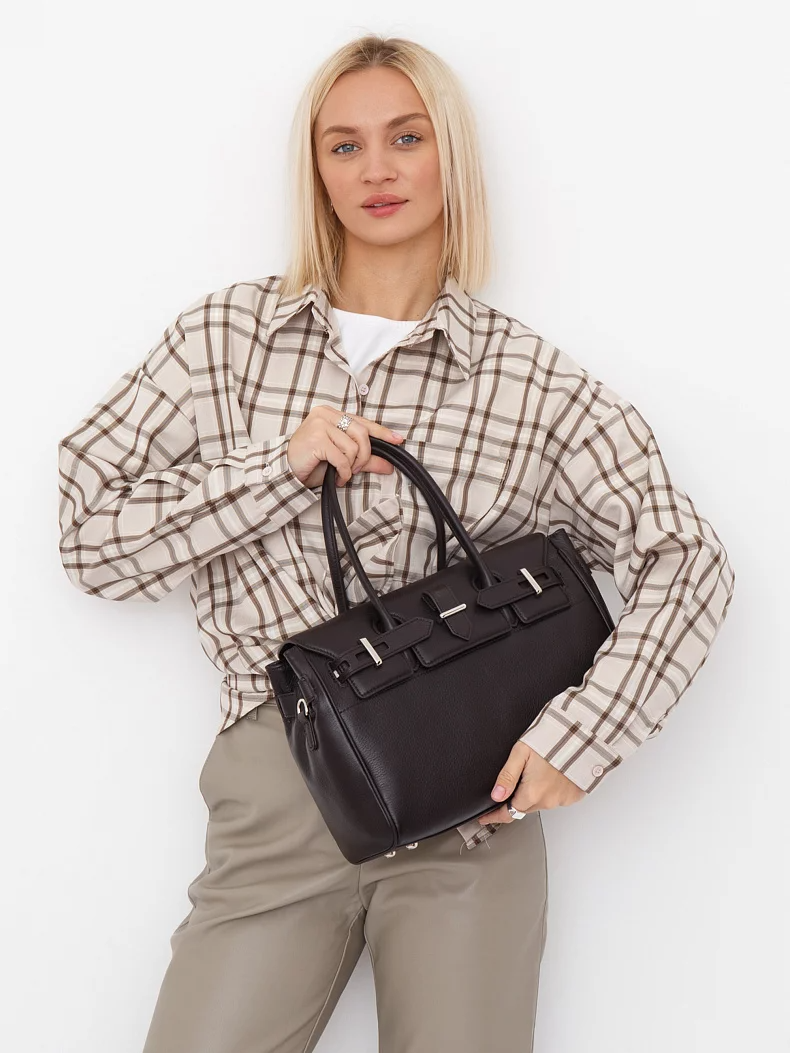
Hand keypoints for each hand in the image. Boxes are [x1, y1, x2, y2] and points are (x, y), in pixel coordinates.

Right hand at [286, 406, 404, 488]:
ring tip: (342, 473)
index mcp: (332, 413)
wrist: (287, 472)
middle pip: (362, 433)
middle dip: (365, 456)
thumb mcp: (342, 459)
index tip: (398, 440)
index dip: (382, 432)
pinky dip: (344, 472)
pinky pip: (342, 458)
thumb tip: (389, 465)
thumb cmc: (312, 462)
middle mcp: (325, 415)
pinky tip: (337, 477)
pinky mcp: (316, 439)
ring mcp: (319, 425)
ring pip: (353, 447)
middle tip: (356, 470)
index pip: (363, 422)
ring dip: (352, 466)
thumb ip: (365, 460)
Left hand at [476, 739, 586, 822]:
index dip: (495, 816)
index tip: (486, 818)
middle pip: (524, 806)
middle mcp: (548, 800)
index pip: (509, 812)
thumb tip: (496, 795)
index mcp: (532, 792)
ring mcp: (562, 800)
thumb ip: (507, 776)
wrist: (582, 737)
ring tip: (539, 771)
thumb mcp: (521, 752)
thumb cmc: (553, 740)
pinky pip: (557, 798)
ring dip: (535, 793)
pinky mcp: (574, 796)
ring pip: (541, 802)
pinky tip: (553, 774)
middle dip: (516, 799)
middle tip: (516, 780)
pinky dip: (552, 790)